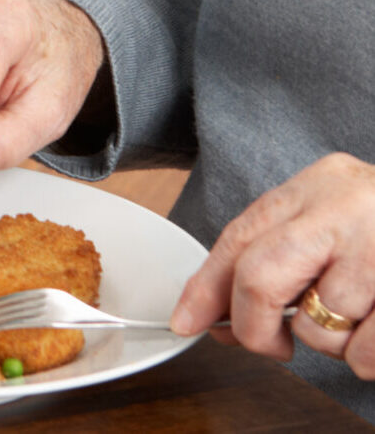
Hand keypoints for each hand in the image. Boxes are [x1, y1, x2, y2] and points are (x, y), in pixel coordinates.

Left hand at [172, 155, 374, 375]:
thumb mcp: (335, 214)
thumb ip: (282, 250)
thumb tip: (220, 311)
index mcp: (319, 185)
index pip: (240, 236)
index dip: (205, 285)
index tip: (186, 321)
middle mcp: (347, 210)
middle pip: (262, 276)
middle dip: (255, 325)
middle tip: (271, 346)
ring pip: (320, 326)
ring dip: (331, 341)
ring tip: (361, 315)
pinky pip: (366, 354)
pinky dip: (368, 358)